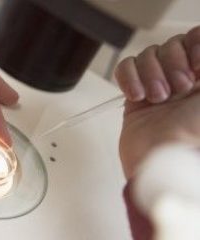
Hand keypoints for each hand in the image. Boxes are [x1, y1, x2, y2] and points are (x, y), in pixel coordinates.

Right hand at [116, 26, 199, 178]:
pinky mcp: (134, 96)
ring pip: (147, 55)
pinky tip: (137, 95)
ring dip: (151, 73)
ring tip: (158, 98)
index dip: (194, 44)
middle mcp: (182, 79)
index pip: (196, 38)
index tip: (197, 66)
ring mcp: (157, 86)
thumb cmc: (193, 133)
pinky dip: (129, 77)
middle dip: (173, 63)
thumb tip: (197, 46)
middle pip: (171, 44)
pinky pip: (126, 68)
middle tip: (179, 87)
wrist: (162, 160)